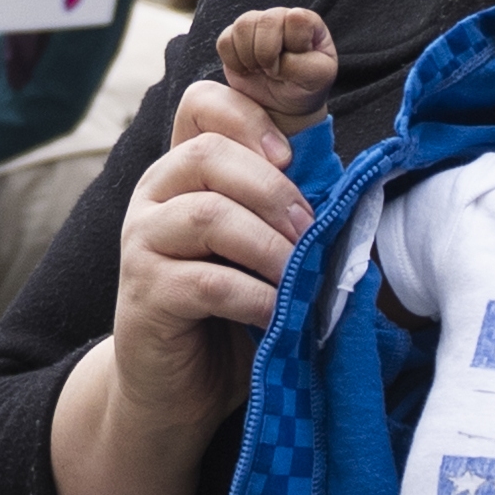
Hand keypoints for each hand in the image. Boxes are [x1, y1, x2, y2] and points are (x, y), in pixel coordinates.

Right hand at [44, 76, 311, 494]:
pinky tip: (279, 316)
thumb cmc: (229, 314)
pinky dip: (256, 297)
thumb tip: (353, 193)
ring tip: (301, 275)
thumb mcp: (259, 250)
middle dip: (274, 190)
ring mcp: (141, 243)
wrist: (180, 391)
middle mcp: (154, 196)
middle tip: (310, 232)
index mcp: (183, 171)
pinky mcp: (145, 296)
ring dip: (270, 245)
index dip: (249, 115)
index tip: (291, 159)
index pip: (201, 102)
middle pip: (209, 154)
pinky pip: (208, 282)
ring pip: (208, 215)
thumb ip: (284, 212)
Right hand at [212, 7, 337, 129]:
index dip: (292, 44)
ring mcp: (255, 24)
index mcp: (307, 22)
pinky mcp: (233, 37)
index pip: (296, 18)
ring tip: (260, 70)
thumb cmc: (305, 87)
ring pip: (242, 26)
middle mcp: (280, 16)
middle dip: (267, 54)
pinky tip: (246, 70)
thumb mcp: (317, 78)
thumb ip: (302, 64)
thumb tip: (277, 58)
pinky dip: (233, 62)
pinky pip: (224, 41)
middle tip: (273, 72)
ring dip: (249, 57)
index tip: (294, 63)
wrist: (283, 104)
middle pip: (266, 21)